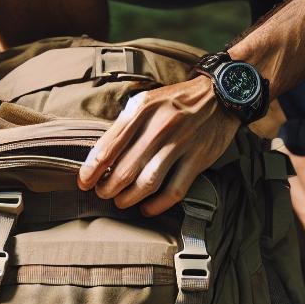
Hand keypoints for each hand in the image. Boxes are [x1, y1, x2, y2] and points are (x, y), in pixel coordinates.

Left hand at [77, 76, 239, 214]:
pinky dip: (157, 205)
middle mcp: (159, 126)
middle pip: (124, 169)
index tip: (84, 182)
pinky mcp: (198, 159)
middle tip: (103, 194)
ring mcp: (180, 144)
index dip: (92, 170)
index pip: (108, 147)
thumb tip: (101, 157)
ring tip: (121, 202)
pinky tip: (147, 208)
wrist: (220, 95)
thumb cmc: (176, 101)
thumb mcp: (146, 102)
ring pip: (147, 182)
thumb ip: (126, 125)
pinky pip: (174, 190)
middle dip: (108, 188)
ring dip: (128, 198)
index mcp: (141, 109)